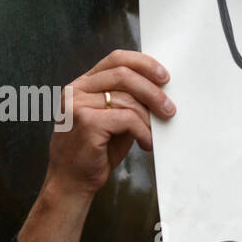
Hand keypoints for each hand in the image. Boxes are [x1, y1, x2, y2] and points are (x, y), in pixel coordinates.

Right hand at [45, 49, 173, 199]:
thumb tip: (160, 93)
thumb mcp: (112, 121)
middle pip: (124, 75)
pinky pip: (127, 119)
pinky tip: (146, 144)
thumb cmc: (95, 152)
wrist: (71, 182)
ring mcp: (78, 105)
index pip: (115, 59)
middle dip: (153, 91)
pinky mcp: (87, 122)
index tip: (164, 77)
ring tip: (154, 135)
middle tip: (170, 109)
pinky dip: (143, 132)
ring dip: (149, 119)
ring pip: (128, 100)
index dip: (143, 64)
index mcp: (82, 85)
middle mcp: (76, 90)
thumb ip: (127, 102)